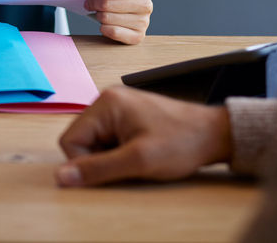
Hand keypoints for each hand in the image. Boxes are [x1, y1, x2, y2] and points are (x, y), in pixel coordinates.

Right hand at [55, 86, 230, 186]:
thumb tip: (62, 177)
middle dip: (101, 159)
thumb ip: (97, 169)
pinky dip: (120, 151)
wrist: (213, 134)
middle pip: (81, 140)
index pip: (70, 140)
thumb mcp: (138, 161)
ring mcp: (117, 106)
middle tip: (129, 164)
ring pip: (95, 142)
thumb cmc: (182, 142)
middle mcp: (107, 99)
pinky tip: (140, 153)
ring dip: (111, 157)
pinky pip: (109, 138)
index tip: (113, 170)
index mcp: (105, 104)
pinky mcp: (127, 115)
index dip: (85, 163)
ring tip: (138, 158)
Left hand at [82, 0, 151, 43]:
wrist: (129, 12)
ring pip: (109, 18)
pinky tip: (104, 25)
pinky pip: (114, 32)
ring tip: (98, 13)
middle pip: (109, 4)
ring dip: (99, 16)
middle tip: (87, 4)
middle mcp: (145, 4)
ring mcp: (144, 21)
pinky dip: (104, 28)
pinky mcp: (138, 36)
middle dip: (94, 4)